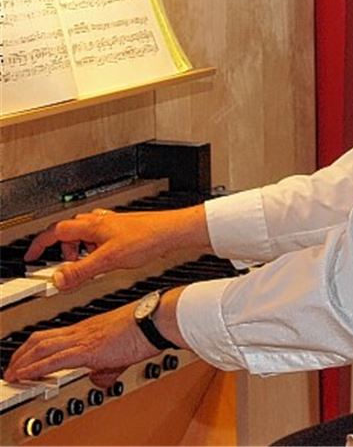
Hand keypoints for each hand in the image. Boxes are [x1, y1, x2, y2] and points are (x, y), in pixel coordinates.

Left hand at [3, 301, 155, 387]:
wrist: (157, 319)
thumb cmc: (147, 328)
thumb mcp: (123, 349)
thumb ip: (108, 365)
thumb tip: (100, 378)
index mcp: (90, 328)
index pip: (54, 335)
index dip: (34, 346)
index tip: (25, 358)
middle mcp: (83, 330)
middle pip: (41, 339)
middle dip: (21, 354)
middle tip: (11, 367)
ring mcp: (84, 338)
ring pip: (41, 347)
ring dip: (21, 362)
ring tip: (12, 375)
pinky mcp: (88, 350)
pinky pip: (53, 360)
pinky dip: (34, 369)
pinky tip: (25, 375)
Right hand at [24, 206, 206, 291]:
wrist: (173, 232)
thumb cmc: (148, 238)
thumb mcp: (109, 260)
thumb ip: (81, 271)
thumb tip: (58, 279)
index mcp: (92, 226)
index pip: (55, 231)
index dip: (40, 244)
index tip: (31, 256)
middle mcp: (101, 221)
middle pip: (69, 232)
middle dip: (62, 250)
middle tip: (63, 266)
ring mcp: (113, 224)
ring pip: (85, 234)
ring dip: (80, 250)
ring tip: (86, 266)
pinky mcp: (124, 229)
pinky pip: (100, 237)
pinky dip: (95, 249)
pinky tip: (106, 260)